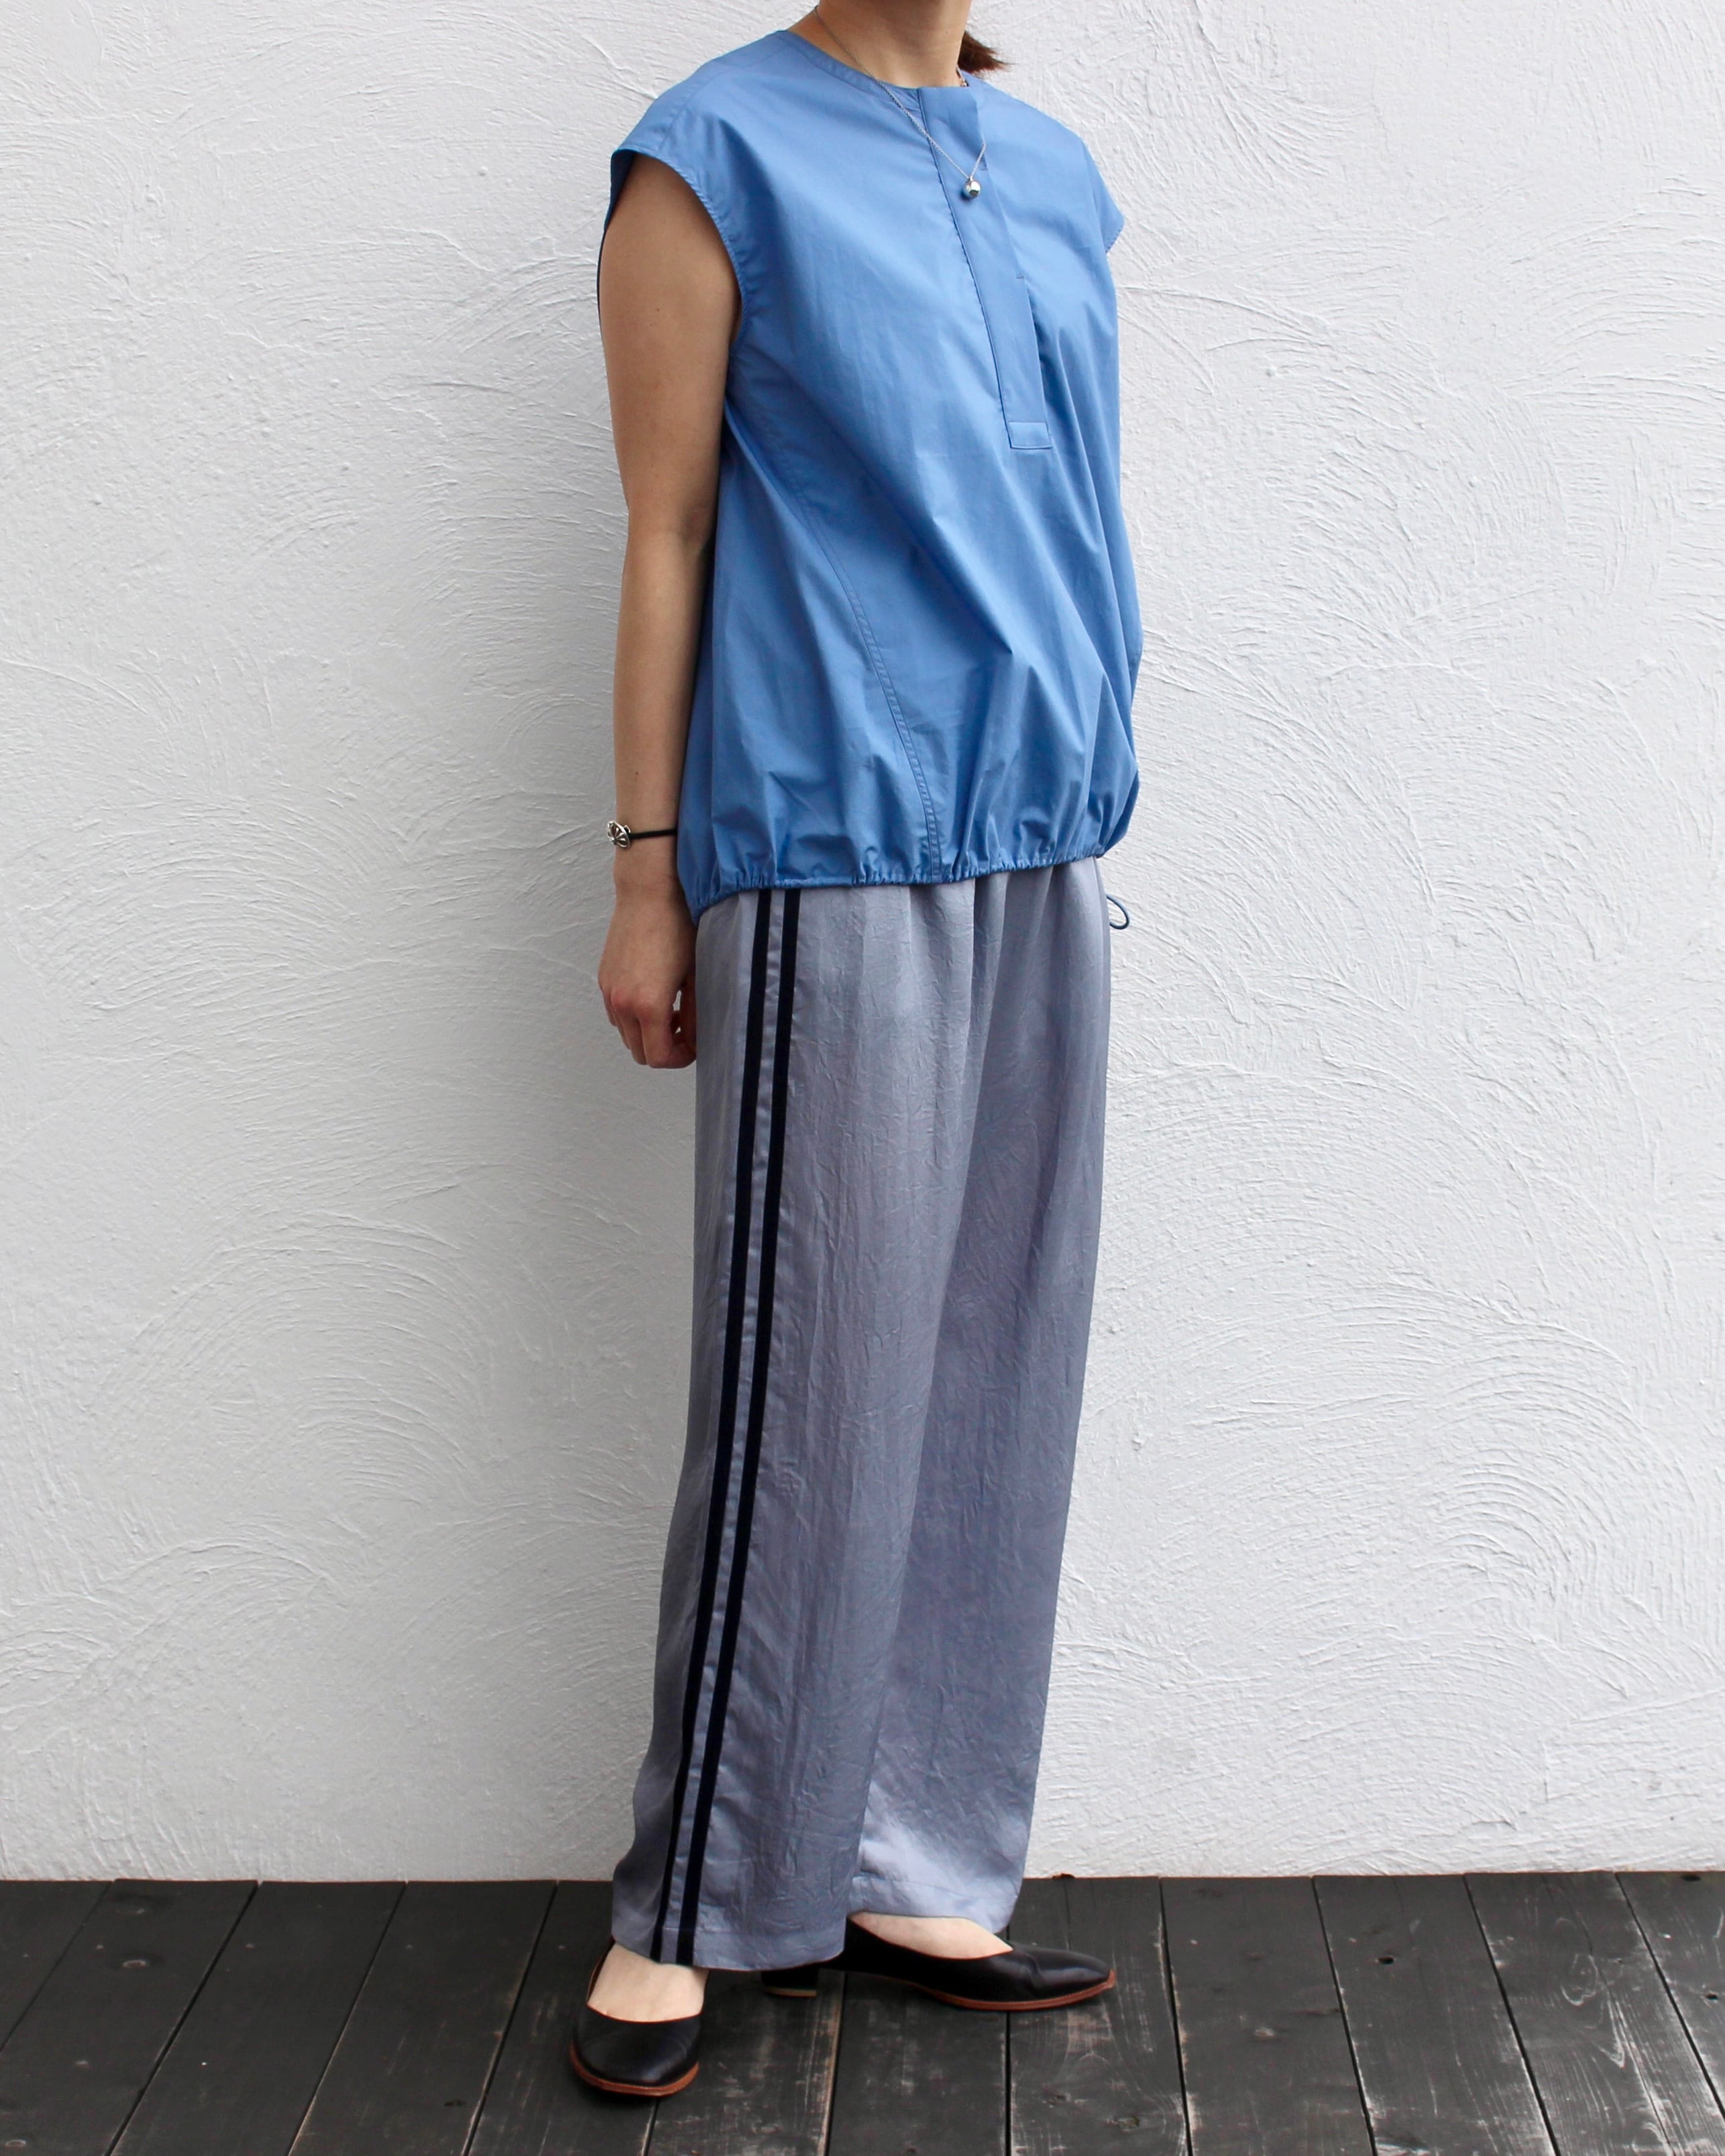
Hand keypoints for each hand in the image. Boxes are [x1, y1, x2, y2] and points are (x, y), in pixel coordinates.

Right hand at [599, 868, 696, 1066]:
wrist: (649, 890)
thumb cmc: (679, 925)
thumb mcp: (697, 973)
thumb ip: (697, 1014)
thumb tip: (698, 1040)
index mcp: (647, 1005)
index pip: (658, 1057)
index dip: (680, 1058)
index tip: (695, 1044)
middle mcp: (622, 1002)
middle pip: (639, 1052)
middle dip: (665, 1048)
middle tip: (686, 1027)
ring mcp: (609, 991)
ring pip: (626, 1035)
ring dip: (648, 1033)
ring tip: (672, 1009)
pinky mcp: (604, 978)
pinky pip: (616, 1014)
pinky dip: (634, 1017)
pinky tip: (653, 995)